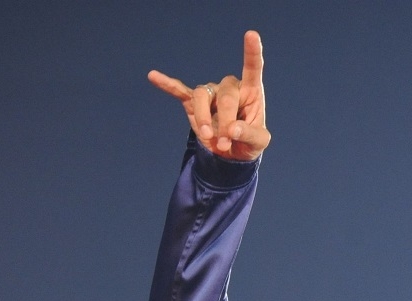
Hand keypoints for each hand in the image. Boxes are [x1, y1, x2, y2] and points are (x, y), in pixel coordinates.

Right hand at [148, 30, 269, 161]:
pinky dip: (167, 84)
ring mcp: (211, 93)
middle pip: (225, 95)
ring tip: (208, 138)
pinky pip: (179, 91)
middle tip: (225, 143)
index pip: (252, 68)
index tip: (251, 35)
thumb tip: (232, 129)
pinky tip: (153, 76)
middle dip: (225, 121)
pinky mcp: (193, 103)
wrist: (229, 154)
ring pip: (202, 95)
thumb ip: (249, 135)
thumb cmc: (248, 142)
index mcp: (251, 91)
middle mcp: (229, 87)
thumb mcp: (258, 144)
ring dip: (203, 118)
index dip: (252, 51)